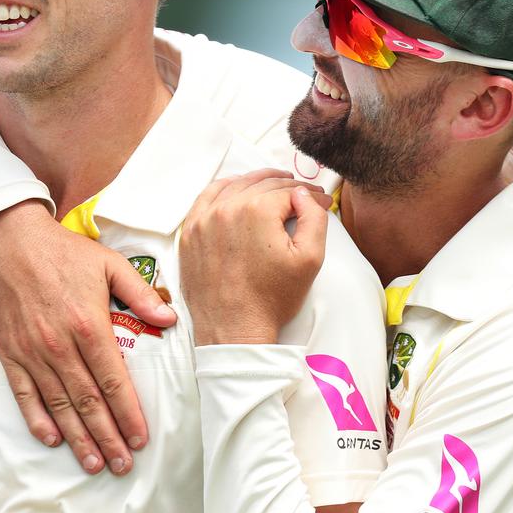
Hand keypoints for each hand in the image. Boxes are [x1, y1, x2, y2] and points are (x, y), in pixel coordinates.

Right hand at [0, 201, 176, 474]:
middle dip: (108, 437)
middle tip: (123, 465)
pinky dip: (38, 420)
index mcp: (89, 325)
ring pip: (59, 405)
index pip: (114, 381)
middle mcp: (60, 346)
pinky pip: (24, 394)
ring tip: (95, 463)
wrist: (12, 242)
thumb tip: (170, 321)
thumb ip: (141, 294)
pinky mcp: (10, 353)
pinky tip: (53, 439)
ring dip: (78, 438)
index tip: (141, 439)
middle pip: (88, 402)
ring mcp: (32, 352)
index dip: (129, 413)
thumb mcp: (110, 265)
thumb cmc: (65, 253)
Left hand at [180, 169, 329, 345]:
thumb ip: (314, 218)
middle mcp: (227, 208)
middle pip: (264, 185)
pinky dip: (225, 188)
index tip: (321, 201)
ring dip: (258, 182)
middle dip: (288, 187)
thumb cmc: (272, 298)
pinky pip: (207, 197)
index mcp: (257, 211)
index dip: (310, 196)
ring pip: (236, 186)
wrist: (234, 329)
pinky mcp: (191, 232)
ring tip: (275, 185)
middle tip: (304, 194)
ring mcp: (204, 219)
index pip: (290, 191)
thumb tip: (305, 194)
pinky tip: (237, 188)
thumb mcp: (310, 259)